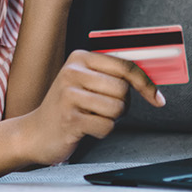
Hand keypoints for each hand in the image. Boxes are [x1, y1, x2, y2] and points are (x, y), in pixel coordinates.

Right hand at [13, 49, 163, 165]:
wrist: (34, 133)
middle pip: (123, 89)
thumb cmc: (67, 108)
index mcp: (80, 58)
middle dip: (122, 105)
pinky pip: (106, 126)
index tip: (157, 97)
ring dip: (111, 119)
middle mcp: (73, 72)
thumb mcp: (86, 83)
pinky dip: (101, 131)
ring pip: (117, 108)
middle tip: (104, 109)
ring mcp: (69, 95)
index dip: (146, 83)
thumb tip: (151, 82)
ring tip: (92, 117)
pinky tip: (85, 128)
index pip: (125, 65)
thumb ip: (114, 77)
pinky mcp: (69, 118)